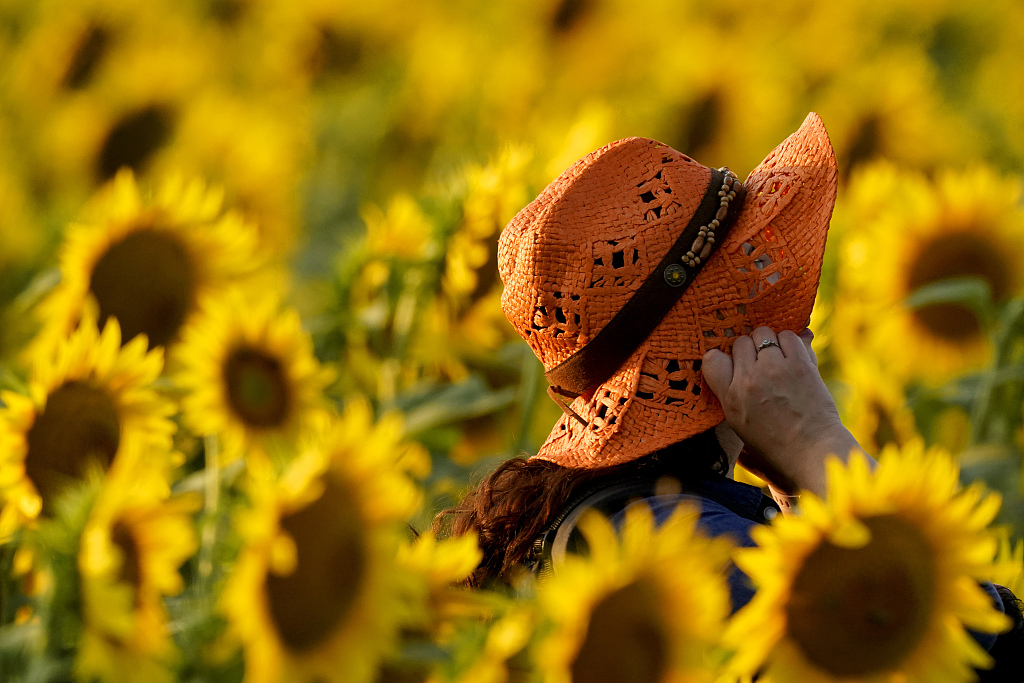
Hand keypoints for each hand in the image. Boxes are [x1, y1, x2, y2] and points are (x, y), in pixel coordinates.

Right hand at [701, 327, 871, 497]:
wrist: (813, 452)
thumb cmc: (775, 444)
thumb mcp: (738, 424)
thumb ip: (729, 393)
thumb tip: (725, 363)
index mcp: (731, 398)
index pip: (712, 359)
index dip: (724, 359)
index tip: (735, 365)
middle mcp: (749, 381)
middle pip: (740, 342)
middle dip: (750, 350)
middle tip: (761, 364)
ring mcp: (775, 370)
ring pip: (763, 334)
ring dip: (770, 343)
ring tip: (778, 358)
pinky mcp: (800, 364)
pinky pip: (789, 335)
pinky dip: (791, 342)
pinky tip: (793, 357)